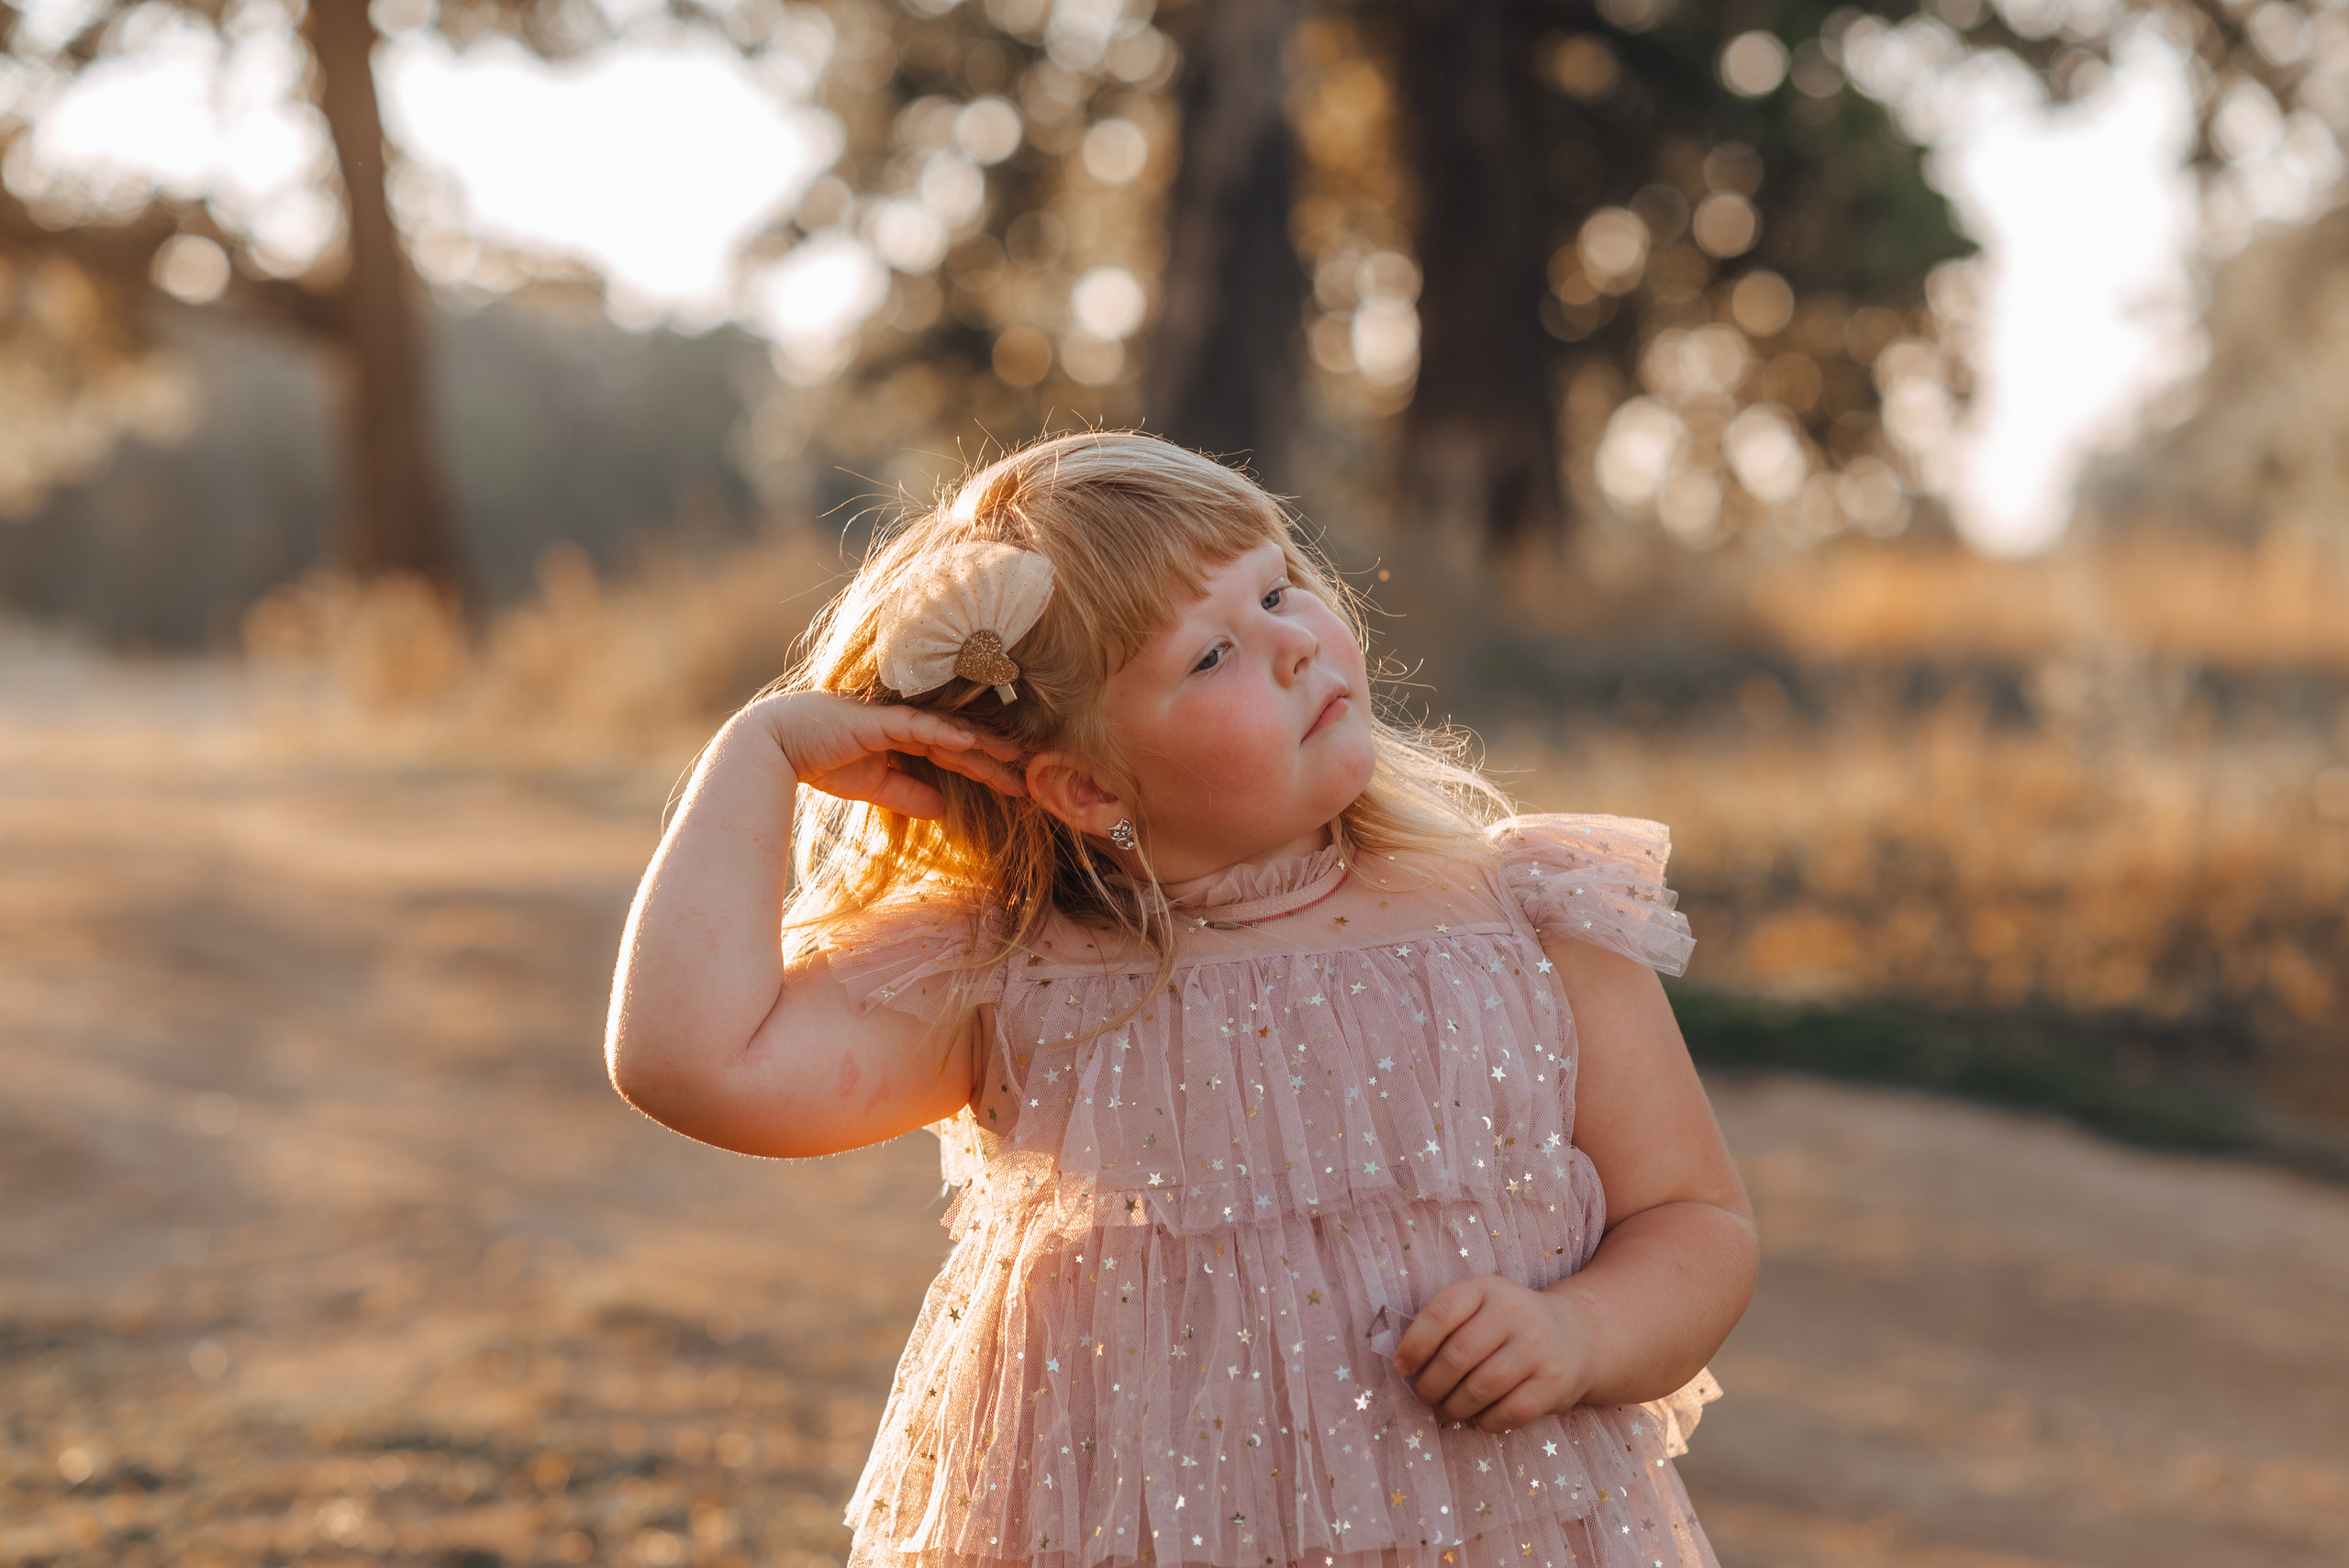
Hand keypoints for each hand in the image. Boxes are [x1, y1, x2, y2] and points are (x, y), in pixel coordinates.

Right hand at [749, 691, 1028, 820]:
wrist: (773, 747)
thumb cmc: (819, 761)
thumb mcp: (873, 787)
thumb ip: (907, 795)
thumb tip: (942, 809)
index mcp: (905, 738)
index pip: (956, 754)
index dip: (987, 769)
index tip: (1019, 787)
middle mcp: (906, 724)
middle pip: (963, 741)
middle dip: (997, 758)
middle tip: (1034, 774)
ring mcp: (893, 718)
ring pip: (950, 731)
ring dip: (984, 745)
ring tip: (1017, 758)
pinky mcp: (878, 720)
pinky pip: (919, 726)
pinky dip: (946, 733)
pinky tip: (972, 743)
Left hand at [1393, 1275, 1596, 1432]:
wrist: (1578, 1335)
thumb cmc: (1511, 1324)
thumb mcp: (1482, 1304)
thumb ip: (1446, 1322)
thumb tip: (1405, 1364)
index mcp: (1487, 1288)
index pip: (1441, 1313)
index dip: (1414, 1344)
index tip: (1402, 1367)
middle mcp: (1515, 1312)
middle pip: (1457, 1356)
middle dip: (1431, 1384)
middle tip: (1425, 1395)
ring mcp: (1538, 1348)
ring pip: (1481, 1388)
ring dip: (1455, 1406)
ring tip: (1448, 1408)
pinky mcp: (1554, 1383)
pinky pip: (1508, 1412)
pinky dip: (1485, 1421)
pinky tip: (1480, 1417)